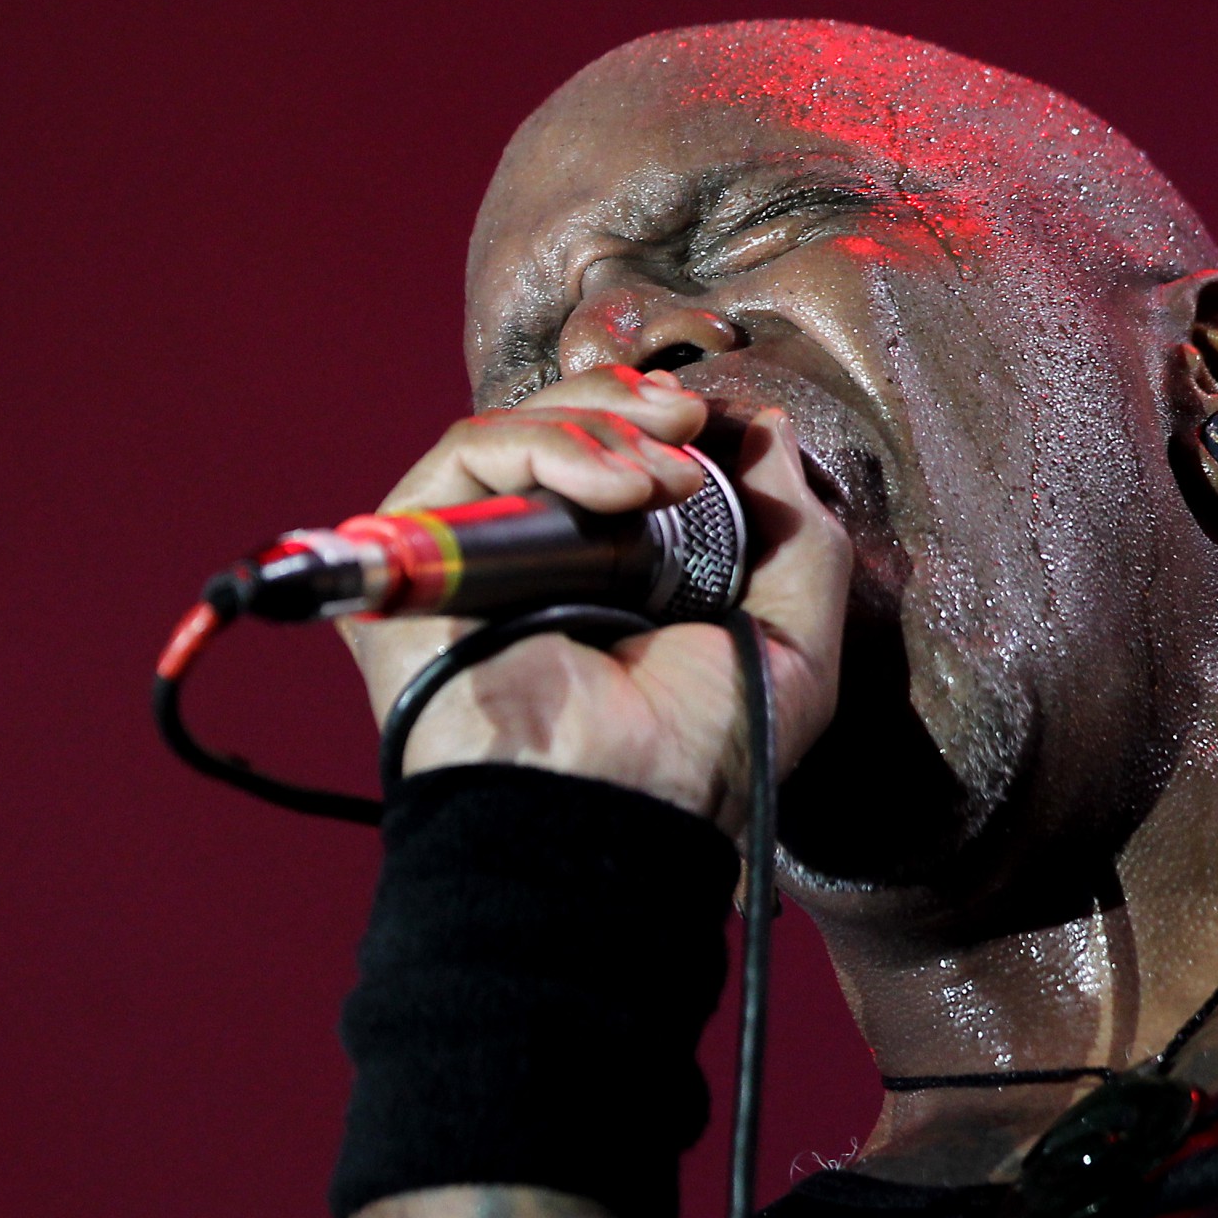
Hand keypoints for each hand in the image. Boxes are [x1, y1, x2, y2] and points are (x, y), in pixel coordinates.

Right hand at [337, 365, 850, 832]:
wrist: (619, 811)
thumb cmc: (698, 760)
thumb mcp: (794, 643)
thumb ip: (797, 533)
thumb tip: (768, 430)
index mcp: (612, 582)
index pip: (613, 459)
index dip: (657, 420)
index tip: (713, 419)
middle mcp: (534, 564)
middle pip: (558, 429)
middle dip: (629, 406)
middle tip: (689, 420)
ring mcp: (472, 558)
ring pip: (513, 431)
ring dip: (603, 429)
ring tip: (662, 480)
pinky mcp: (420, 555)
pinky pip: (467, 455)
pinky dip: (548, 447)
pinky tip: (619, 491)